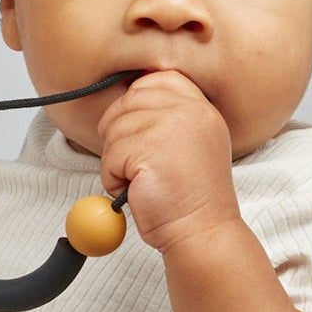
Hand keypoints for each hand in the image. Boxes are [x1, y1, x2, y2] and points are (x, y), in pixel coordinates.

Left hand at [96, 70, 238, 253]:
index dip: (137, 100)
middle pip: (128, 102)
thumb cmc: (189, 197)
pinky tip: (139, 190)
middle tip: (137, 163)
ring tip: (144, 180)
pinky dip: (113, 179)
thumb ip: (168, 117)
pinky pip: (110, 157)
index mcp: (201, 109)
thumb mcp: (189, 144)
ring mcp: (171, 129)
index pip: (158, 79)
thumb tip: (127, 101)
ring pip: (114, 131)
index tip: (139, 131)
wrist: (201, 232)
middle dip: (119, 133)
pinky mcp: (150, 151)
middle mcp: (190, 112)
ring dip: (116, 161)